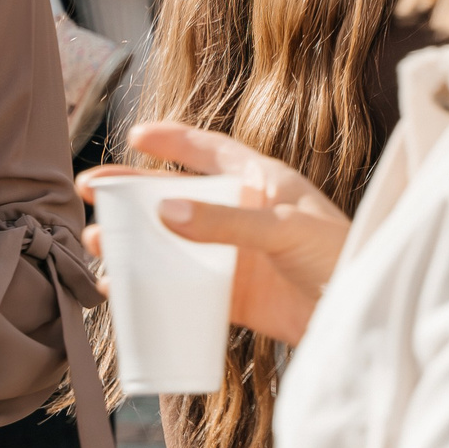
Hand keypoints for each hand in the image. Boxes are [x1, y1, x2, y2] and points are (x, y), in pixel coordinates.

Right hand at [82, 121, 350, 346]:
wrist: (358, 313)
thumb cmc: (339, 256)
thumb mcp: (286, 229)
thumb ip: (229, 221)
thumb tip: (165, 210)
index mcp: (264, 184)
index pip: (214, 152)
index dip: (177, 140)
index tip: (137, 133)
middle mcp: (243, 216)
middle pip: (178, 196)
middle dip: (133, 191)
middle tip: (90, 189)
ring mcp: (234, 255)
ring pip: (171, 241)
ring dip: (131, 239)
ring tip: (94, 240)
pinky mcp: (231, 295)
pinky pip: (180, 286)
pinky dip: (146, 285)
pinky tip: (117, 285)